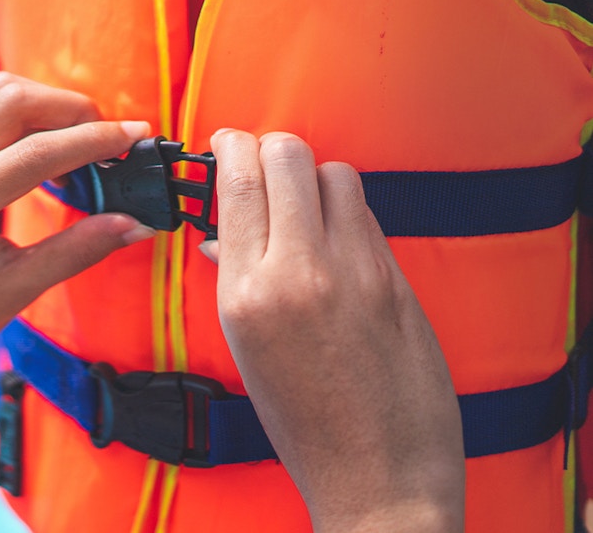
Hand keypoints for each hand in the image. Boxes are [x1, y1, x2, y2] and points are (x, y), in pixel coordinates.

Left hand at [0, 73, 154, 377]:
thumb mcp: (10, 295)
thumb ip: (74, 252)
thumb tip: (133, 222)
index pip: (34, 152)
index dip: (94, 140)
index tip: (136, 138)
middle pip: (13, 100)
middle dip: (72, 110)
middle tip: (110, 143)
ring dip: (48, 106)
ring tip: (81, 146)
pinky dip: (24, 118)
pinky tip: (49, 153)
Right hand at [209, 130, 463, 532]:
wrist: (378, 475)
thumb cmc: (306, 424)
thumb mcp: (247, 350)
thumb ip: (236, 280)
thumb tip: (224, 236)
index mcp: (247, 294)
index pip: (239, 180)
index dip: (232, 146)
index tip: (228, 143)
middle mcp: (300, 273)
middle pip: (288, 155)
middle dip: (271, 148)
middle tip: (263, 163)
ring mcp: (355, 273)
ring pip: (336, 174)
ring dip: (315, 179)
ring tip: (305, 208)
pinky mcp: (396, 280)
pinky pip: (368, 216)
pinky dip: (347, 215)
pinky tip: (337, 241)